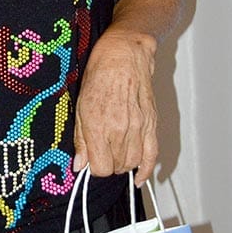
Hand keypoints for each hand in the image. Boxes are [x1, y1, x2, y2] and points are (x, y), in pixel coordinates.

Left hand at [73, 27, 158, 185]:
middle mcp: (121, 130)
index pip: (100, 168)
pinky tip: (139, 178)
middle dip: (107, 164)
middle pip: (116, 167)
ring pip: (132, 163)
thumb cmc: (99, 75)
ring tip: (114, 153)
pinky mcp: (151, 123)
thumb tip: (79, 165)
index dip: (93, 167)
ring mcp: (139, 127)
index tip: (89, 159)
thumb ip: (81, 139)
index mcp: (100, 126)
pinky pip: (152, 154)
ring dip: (122, 164)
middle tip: (100, 152)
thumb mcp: (80, 106)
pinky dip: (146, 170)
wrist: (124, 54)